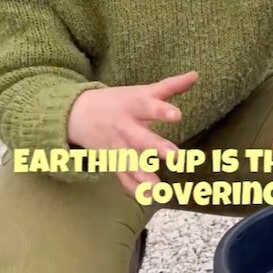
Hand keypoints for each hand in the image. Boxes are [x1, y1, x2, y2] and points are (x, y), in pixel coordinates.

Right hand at [67, 71, 192, 195]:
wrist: (77, 114)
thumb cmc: (119, 101)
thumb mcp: (143, 91)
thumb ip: (171, 86)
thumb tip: (196, 74)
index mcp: (134, 107)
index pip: (149, 107)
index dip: (162, 111)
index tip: (177, 115)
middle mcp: (126, 129)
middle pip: (141, 139)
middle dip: (156, 148)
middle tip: (176, 157)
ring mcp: (118, 147)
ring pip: (130, 163)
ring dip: (144, 176)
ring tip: (160, 189)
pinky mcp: (113, 162)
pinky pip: (123, 178)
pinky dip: (134, 189)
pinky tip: (148, 198)